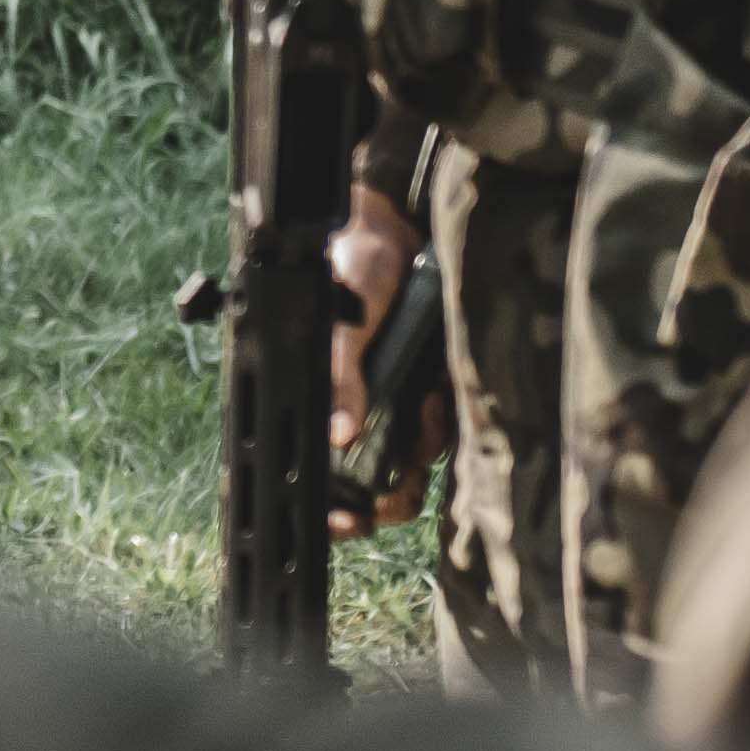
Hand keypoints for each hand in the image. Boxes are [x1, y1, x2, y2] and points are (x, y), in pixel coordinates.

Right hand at [320, 179, 444, 542]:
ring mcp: (388, 402)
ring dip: (416, 456)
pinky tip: (435, 396)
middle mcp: (350, 406)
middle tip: (395, 496)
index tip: (344, 523)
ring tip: (423, 411)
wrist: (398, 228)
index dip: (326, 507)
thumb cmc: (353, 266)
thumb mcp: (343, 319)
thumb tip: (340, 435)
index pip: (311, 467)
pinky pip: (435, 434)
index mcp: (315, 393)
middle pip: (363, 482)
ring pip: (404, 463)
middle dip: (382, 499)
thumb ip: (342, 375)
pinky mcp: (423, 389)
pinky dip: (438, 428)